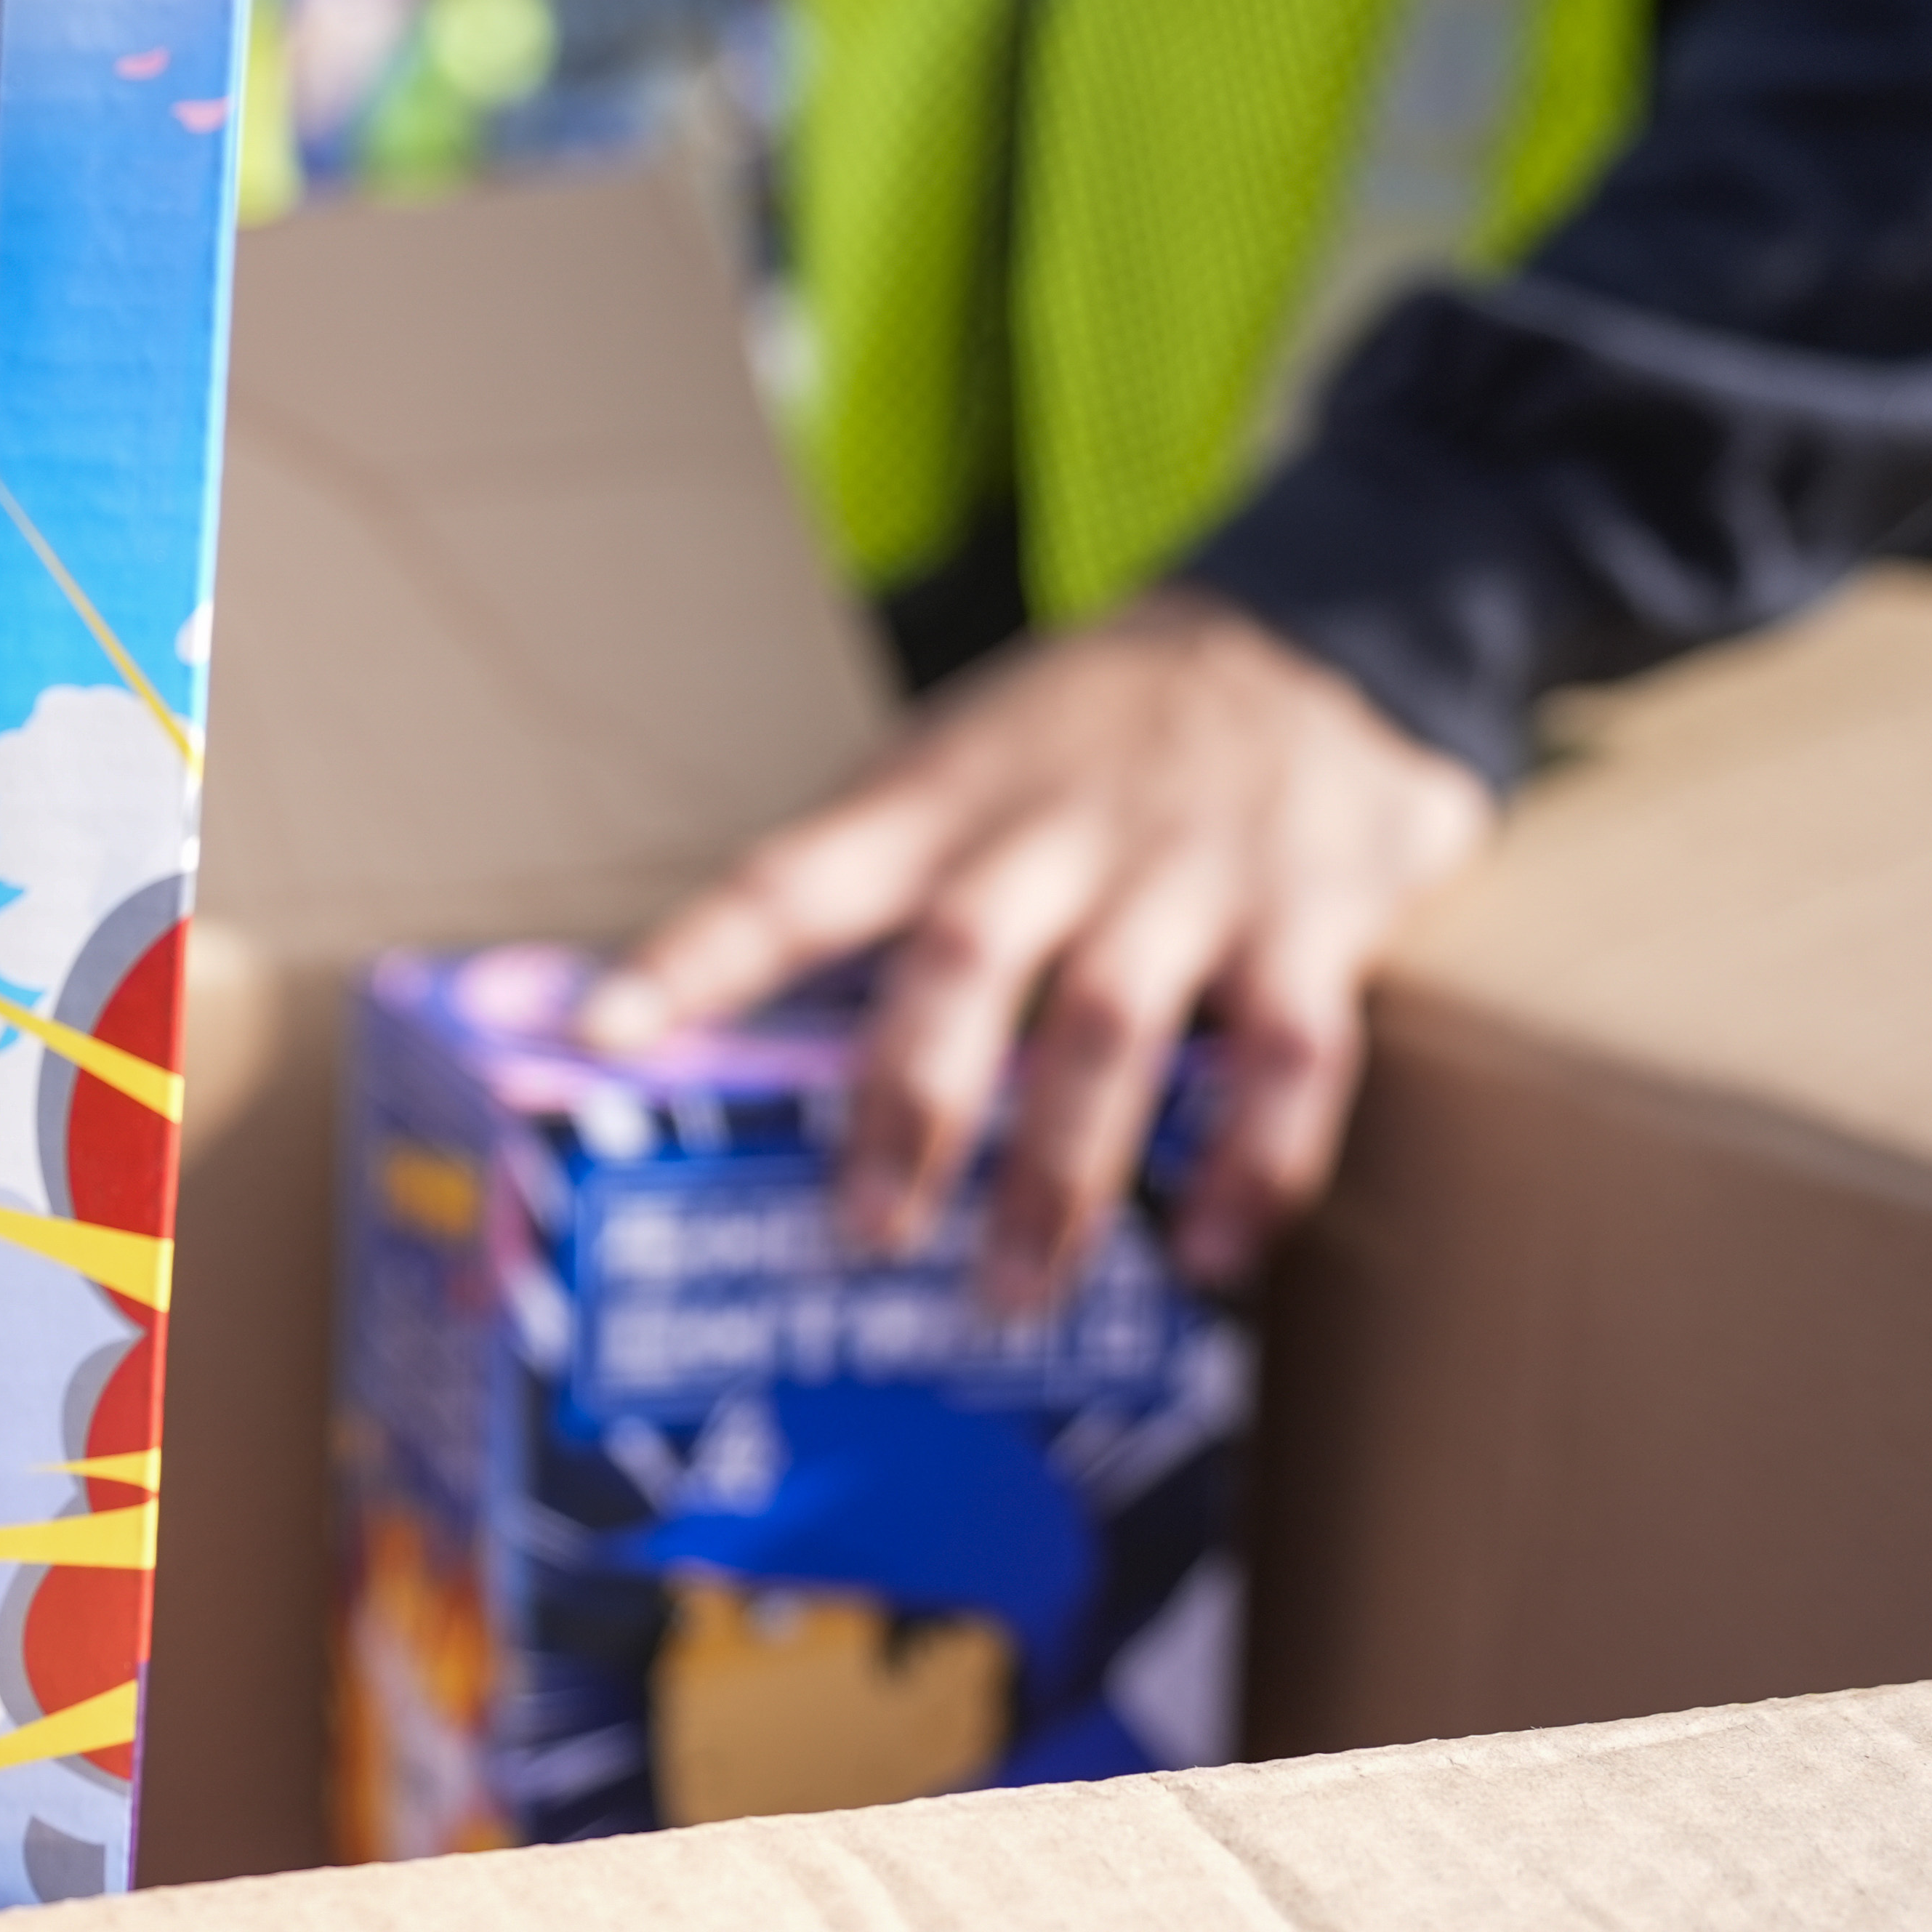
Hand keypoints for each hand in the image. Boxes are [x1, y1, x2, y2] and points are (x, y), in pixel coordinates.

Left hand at [579, 589, 1492, 1305]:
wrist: (1328, 638)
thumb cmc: (1104, 727)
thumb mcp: (970, 751)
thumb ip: (879, 869)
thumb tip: (731, 1006)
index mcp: (944, 797)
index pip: (793, 875)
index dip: (697, 955)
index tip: (603, 1034)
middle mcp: (1055, 833)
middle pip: (957, 968)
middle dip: (905, 1113)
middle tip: (863, 1237)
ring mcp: (1187, 873)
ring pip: (1106, 1032)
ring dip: (1057, 1178)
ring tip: (1009, 1293)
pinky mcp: (1312, 917)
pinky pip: (1283, 1058)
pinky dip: (1251, 1163)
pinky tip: (1209, 1254)